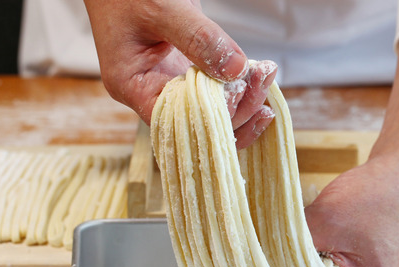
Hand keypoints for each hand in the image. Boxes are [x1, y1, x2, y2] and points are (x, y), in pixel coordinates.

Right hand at [83, 0, 275, 146]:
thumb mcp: (162, 9)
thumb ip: (198, 39)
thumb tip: (236, 70)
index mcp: (132, 86)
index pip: (176, 122)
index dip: (212, 117)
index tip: (242, 92)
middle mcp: (149, 91)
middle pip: (198, 123)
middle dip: (235, 108)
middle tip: (264, 79)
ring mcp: (167, 82)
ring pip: (210, 111)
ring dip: (241, 100)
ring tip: (266, 76)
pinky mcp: (183, 71)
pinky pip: (213, 91)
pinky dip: (236, 87)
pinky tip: (257, 79)